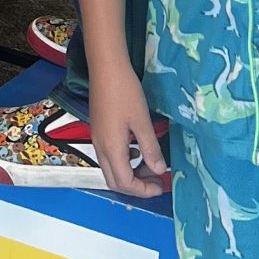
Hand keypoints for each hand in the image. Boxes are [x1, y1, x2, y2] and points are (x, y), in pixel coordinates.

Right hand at [88, 63, 168, 198]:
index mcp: (112, 149)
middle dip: (136, 187)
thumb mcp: (142, 121)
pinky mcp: (98, 131)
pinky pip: (109, 157)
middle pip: (114, 181)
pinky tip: (137, 150)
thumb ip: (150, 148)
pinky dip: (124, 162)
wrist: (105, 68)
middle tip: (156, 180)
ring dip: (130, 174)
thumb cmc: (125, 92)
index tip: (161, 185)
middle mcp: (100, 148)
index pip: (125, 183)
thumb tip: (160, 170)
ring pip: (111, 170)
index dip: (143, 190)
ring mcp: (97, 140)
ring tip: (150, 165)